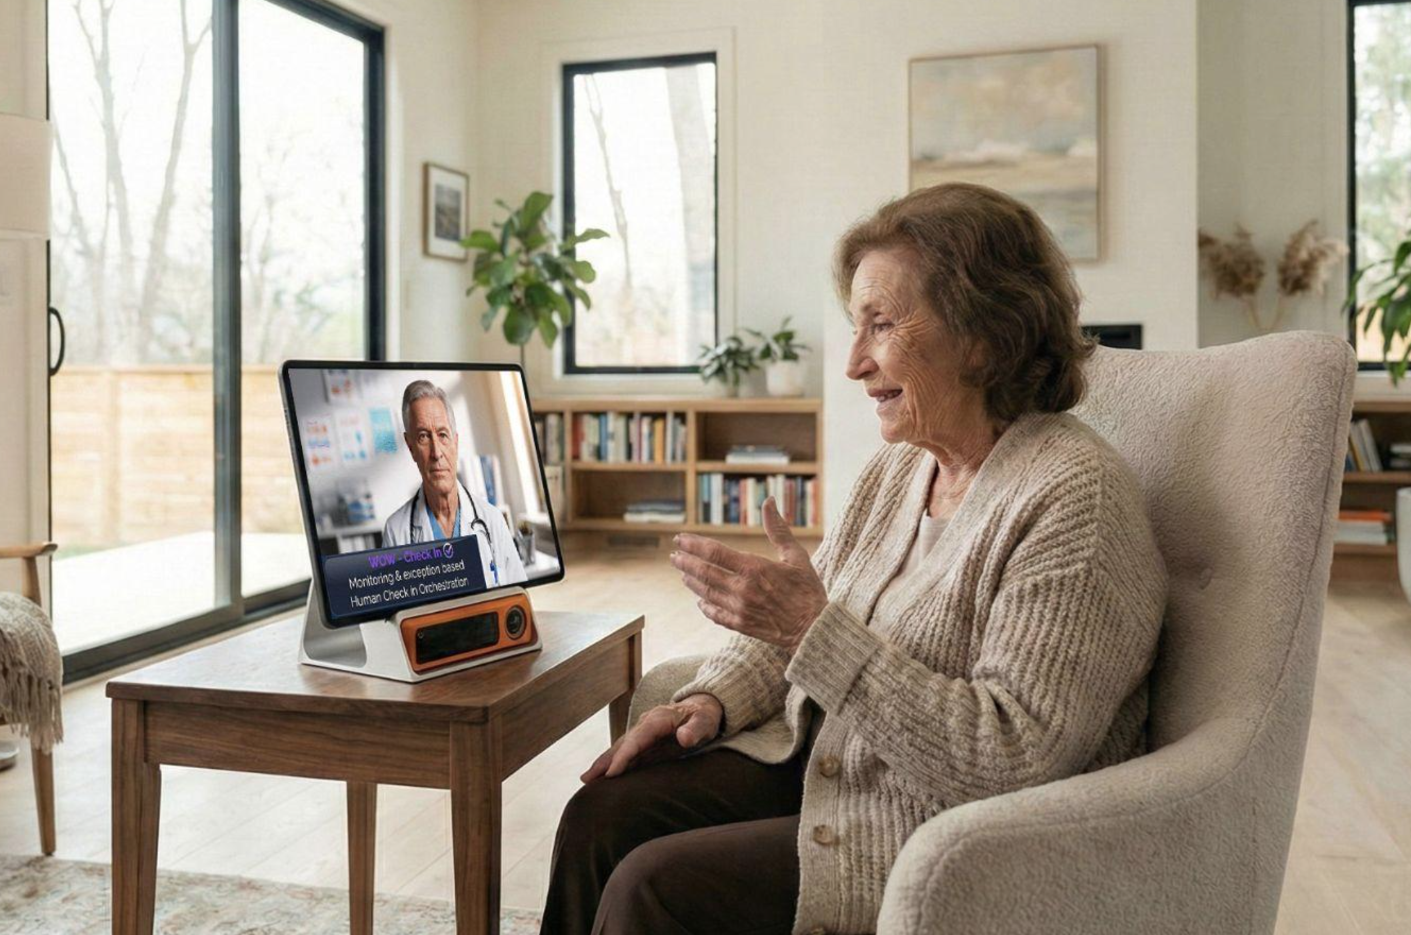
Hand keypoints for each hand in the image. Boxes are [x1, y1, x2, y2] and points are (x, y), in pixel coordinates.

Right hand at [580, 693, 722, 781]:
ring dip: (604, 764)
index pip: (637, 740)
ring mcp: (644, 733)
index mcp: (657, 720)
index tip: (612, 773)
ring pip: (621, 749)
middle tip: (587, 779)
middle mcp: (646, 725)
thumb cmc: (705, 716)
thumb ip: (695, 729)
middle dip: (605, 761)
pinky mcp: (646, 742)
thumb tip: (684, 738)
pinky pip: (628, 754)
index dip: (623, 756)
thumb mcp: (705, 721)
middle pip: (622, 744)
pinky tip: (604, 776)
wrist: (703, 707)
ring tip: (587, 780)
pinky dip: (614, 764)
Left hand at [672, 497, 828, 653]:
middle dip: (686, 562)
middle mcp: (742, 589)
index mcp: (754, 568)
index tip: (680, 539)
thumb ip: (778, 529)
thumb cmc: (808, 590)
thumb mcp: (796, 556)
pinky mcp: (741, 625)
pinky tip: (700, 600)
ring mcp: (739, 609)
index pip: (714, 552)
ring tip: (683, 574)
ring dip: (692, 582)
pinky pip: (716, 614)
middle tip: (674, 555)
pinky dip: (705, 606)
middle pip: (704, 572)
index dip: (693, 544)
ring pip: (706, 593)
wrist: (815, 629)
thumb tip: (769, 501)